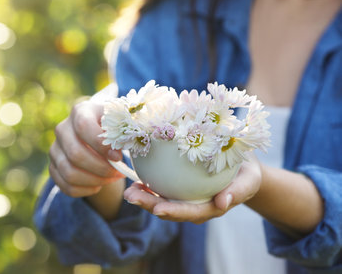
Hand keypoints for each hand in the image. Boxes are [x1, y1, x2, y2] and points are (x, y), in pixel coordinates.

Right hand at [49, 100, 123, 197]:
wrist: (99, 135)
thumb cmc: (114, 127)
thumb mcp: (121, 122)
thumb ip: (124, 130)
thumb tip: (124, 146)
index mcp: (81, 111)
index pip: (83, 126)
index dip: (100, 145)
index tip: (118, 157)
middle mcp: (63, 129)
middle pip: (75, 154)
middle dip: (101, 168)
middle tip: (119, 173)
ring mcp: (55, 149)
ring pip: (69, 173)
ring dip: (95, 180)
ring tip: (111, 179)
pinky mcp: (53, 167)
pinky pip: (66, 186)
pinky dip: (86, 190)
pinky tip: (99, 184)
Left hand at [123, 154, 261, 223]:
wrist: (243, 166)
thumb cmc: (246, 172)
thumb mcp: (249, 180)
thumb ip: (238, 192)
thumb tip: (222, 203)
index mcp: (211, 207)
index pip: (190, 212)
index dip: (173, 211)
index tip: (157, 208)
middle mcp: (195, 206)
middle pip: (170, 209)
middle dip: (149, 206)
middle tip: (131, 196)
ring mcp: (186, 198)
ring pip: (162, 201)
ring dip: (144, 197)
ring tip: (129, 189)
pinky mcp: (180, 188)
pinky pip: (162, 189)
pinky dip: (149, 185)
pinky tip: (136, 177)